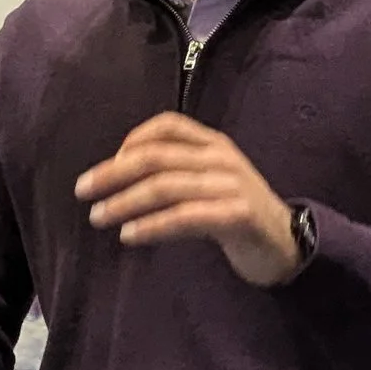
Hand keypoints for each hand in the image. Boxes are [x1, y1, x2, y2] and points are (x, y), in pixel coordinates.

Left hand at [74, 115, 300, 287]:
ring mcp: (232, 186)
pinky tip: (129, 235)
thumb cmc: (239, 213)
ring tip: (99, 217)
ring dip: (125, 202)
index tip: (106, 166)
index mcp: (214, 144)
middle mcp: (222, 158)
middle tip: (82, 191)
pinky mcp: (238, 215)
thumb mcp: (210, 181)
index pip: (167, 125)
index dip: (131, 141)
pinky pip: (184, 217)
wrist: (288, 244)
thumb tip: (121, 174)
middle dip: (113, 173)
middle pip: (156, 157)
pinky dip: (152, 225)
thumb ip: (178, 171)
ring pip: (165, 186)